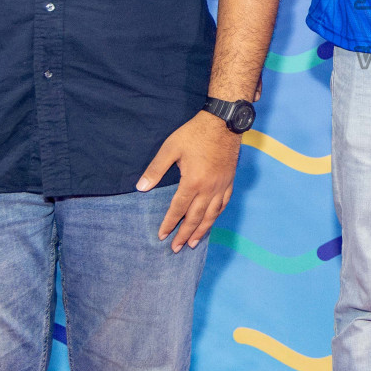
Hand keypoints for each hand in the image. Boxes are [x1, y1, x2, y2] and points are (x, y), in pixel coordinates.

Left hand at [137, 111, 240, 250]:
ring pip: (211, 214)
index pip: (178, 208)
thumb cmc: (195, 133)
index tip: (162, 236)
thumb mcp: (170, 148)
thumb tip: (140, 188)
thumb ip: (156, 169)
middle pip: (196, 217)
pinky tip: (211, 220)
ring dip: (202, 230)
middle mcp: (209, 188)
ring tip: (193, 243)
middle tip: (176, 248)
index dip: (169, 223)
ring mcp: (221, 185)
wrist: (224, 121)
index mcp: (193, 181)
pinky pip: (223, 203)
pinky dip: (216, 215)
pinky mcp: (229, 180)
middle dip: (184, 234)